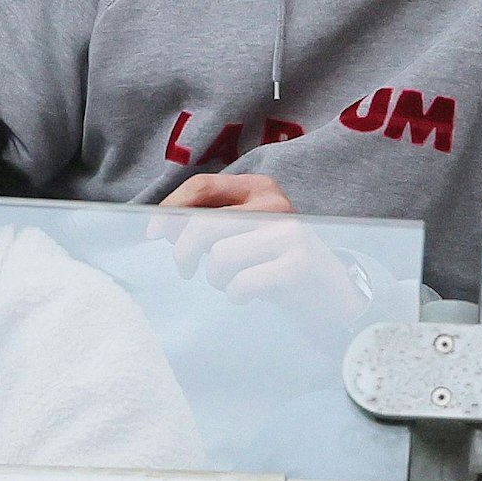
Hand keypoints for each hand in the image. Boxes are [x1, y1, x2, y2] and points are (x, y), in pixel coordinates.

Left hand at [149, 173, 371, 325]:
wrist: (328, 291)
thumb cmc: (273, 261)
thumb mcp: (243, 233)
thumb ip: (208, 223)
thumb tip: (161, 227)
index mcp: (258, 187)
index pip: (202, 185)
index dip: (171, 209)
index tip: (152, 234)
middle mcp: (274, 203)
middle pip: (203, 224)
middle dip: (183, 253)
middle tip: (185, 271)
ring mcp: (289, 232)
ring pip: (220, 256)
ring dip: (216, 278)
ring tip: (231, 281)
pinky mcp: (297, 264)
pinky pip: (241, 283)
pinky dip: (235, 295)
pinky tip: (248, 294)